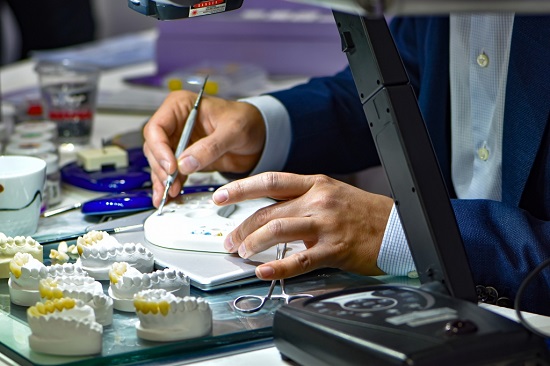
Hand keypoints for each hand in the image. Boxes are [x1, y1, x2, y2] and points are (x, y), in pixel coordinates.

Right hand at [143, 90, 265, 206]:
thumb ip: (210, 147)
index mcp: (181, 106)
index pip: (157, 127)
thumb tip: (186, 164)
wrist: (259, 135)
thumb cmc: (247, 121)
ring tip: (167, 195)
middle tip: (171, 185)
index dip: (160, 149)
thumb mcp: (233, 131)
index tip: (171, 167)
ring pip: (160, 162)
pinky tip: (170, 196)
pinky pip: (172, 173)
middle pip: (155, 147)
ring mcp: (179, 142)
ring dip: (162, 180)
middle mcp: (176, 123)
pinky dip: (171, 185)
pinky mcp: (185, 158)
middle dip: (161, 168)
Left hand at [212, 172, 393, 279]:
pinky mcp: (335, 248)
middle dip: (242, 226)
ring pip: (278, 230)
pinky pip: (300, 259)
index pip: (269, 182)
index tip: (220, 196)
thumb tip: (270, 212)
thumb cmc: (364, 213)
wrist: (398, 227)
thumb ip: (302, 199)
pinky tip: (264, 271)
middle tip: (229, 240)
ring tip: (242, 253)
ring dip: (254, 243)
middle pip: (268, 211)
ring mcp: (326, 224)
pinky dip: (278, 267)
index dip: (240, 188)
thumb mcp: (332, 193)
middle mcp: (318, 200)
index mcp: (315, 183)